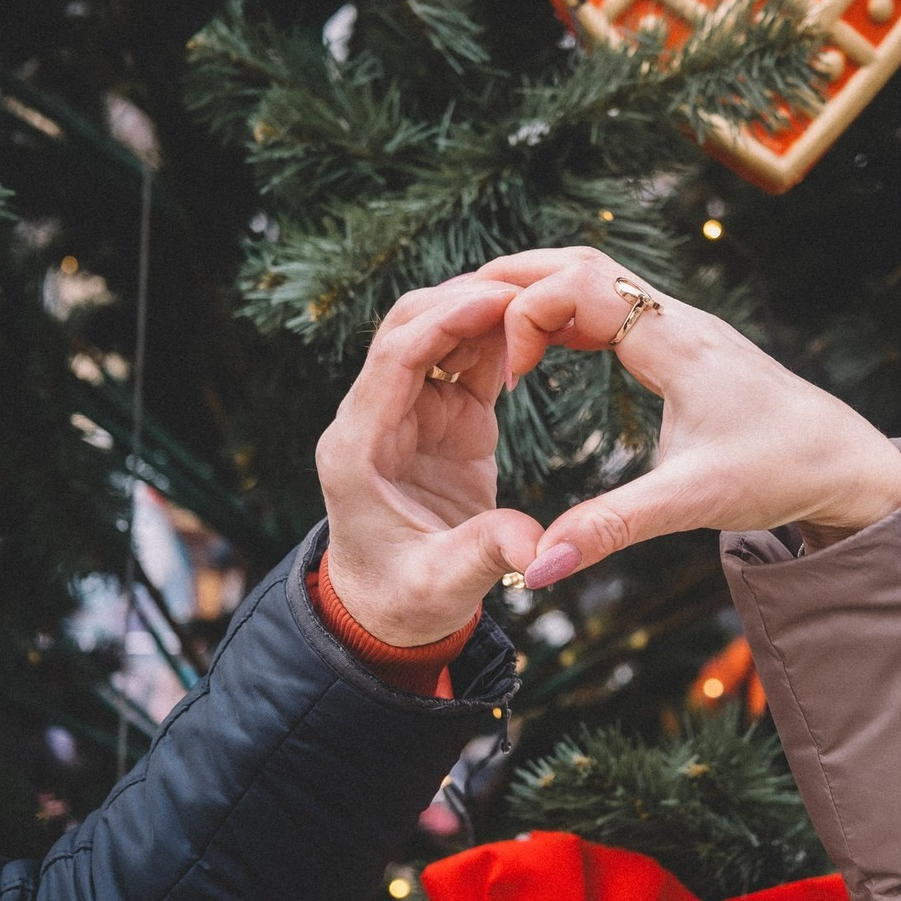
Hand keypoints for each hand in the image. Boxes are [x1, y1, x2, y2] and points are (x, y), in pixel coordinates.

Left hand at [315, 277, 543, 642]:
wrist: (391, 613)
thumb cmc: (404, 603)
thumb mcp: (443, 586)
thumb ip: (485, 555)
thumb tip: (537, 547)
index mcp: (358, 448)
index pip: (394, 360)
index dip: (443, 322)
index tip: (496, 298)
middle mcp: (376, 419)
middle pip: (408, 328)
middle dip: (462, 299)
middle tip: (528, 287)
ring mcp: (410, 414)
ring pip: (437, 333)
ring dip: (482, 311)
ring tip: (542, 296)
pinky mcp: (443, 420)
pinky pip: (465, 360)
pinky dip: (497, 337)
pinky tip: (538, 323)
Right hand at [476, 247, 900, 587]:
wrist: (845, 460)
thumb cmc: (780, 472)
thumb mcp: (691, 505)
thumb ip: (610, 530)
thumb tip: (539, 567)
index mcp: (677, 343)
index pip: (582, 286)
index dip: (527, 316)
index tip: (510, 377)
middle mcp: (677, 318)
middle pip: (580, 261)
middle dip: (514, 282)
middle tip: (458, 319)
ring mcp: (680, 323)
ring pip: (595, 275)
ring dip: (538, 290)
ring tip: (483, 327)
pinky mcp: (682, 340)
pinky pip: (610, 302)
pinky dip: (565, 312)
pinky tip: (541, 346)